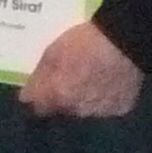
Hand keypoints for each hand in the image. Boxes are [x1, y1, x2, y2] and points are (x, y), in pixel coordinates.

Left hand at [21, 18, 142, 116]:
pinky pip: (108, 107)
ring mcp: (100, 112)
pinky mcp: (121, 109)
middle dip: (64, 98)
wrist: (125, 41)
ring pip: (86, 110)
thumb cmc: (85, 41)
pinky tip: (110, 83)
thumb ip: (38, 78)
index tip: (42, 88)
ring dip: (85, 100)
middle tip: (71, 78)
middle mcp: (77, 110)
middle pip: (63, 109)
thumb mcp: (53, 52)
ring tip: (92, 79)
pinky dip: (106, 98)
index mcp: (58, 96)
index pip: (39, 109)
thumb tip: (26, 98)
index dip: (40, 98)